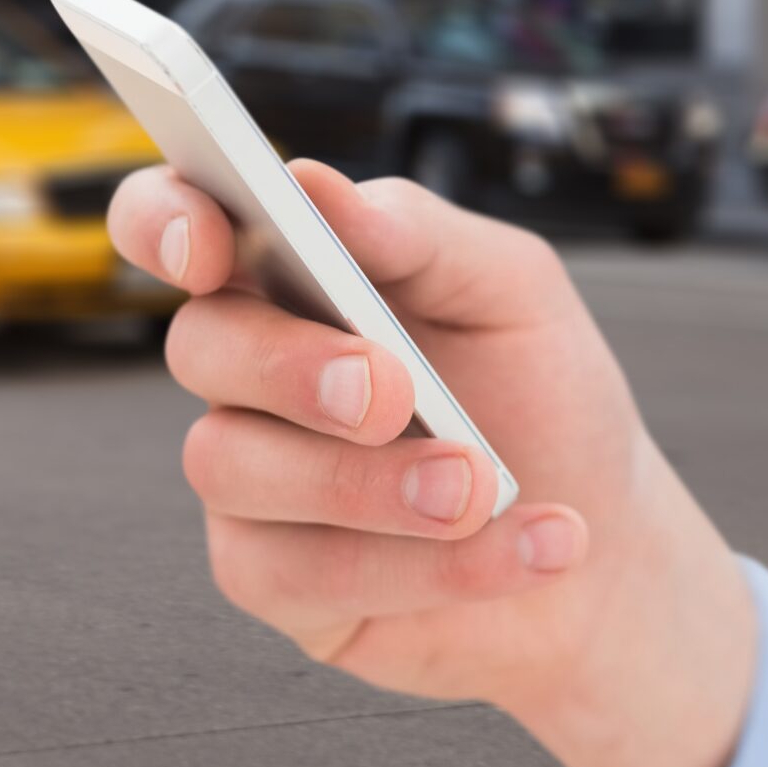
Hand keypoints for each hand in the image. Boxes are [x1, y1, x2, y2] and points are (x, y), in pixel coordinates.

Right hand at [110, 160, 756, 766]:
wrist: (605, 552)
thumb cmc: (541, 402)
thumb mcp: (512, 291)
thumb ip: (417, 231)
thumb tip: (318, 187)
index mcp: (290, 275)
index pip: (174, 222)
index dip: (162, 221)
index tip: (206, 246)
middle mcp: (254, 370)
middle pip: (197, 345)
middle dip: (289, 367)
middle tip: (391, 393)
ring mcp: (254, 479)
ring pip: (231, 467)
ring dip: (366, 482)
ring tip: (480, 488)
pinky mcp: (274, 580)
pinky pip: (293, 574)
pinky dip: (423, 564)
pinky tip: (518, 546)